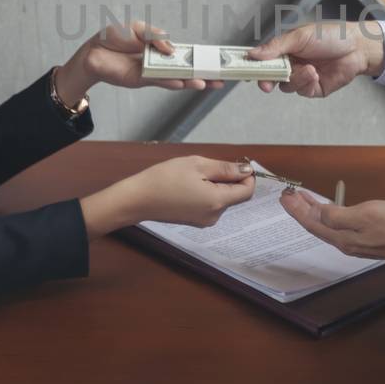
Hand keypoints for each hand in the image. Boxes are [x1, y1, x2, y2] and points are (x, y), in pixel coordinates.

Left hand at [57, 21, 225, 103]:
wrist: (93, 50)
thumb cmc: (114, 37)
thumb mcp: (139, 28)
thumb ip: (157, 37)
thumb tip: (173, 49)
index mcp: (160, 48)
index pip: (185, 55)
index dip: (200, 59)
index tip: (217, 62)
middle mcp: (159, 62)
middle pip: (185, 70)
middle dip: (203, 75)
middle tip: (221, 79)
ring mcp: (151, 72)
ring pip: (176, 79)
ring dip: (192, 82)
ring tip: (207, 84)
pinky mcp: (141, 80)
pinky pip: (160, 81)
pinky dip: (172, 82)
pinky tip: (185, 84)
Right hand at [80, 156, 254, 236]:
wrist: (137, 199)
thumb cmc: (165, 178)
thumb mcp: (197, 165)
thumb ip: (225, 168)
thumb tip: (247, 171)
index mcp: (217, 202)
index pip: (247, 191)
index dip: (246, 176)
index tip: (235, 162)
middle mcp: (214, 216)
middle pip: (235, 196)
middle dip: (228, 179)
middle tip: (206, 166)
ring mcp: (204, 221)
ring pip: (222, 199)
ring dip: (216, 185)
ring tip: (193, 176)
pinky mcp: (194, 221)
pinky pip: (210, 205)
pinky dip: (206, 193)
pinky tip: (188, 185)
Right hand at [247, 21, 384, 96]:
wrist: (358, 47)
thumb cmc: (331, 35)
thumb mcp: (300, 36)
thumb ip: (276, 46)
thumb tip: (253, 53)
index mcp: (284, 49)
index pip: (262, 59)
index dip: (252, 65)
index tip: (243, 69)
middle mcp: (291, 64)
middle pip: (270, 77)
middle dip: (267, 80)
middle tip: (265, 83)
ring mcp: (301, 77)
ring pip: (286, 86)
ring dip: (295, 79)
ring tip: (309, 69)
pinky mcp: (313, 89)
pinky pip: (301, 91)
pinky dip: (306, 83)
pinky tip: (315, 74)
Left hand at [279, 193, 384, 276]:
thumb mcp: (364, 215)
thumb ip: (337, 215)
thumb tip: (318, 212)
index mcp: (342, 237)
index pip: (311, 222)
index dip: (296, 209)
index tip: (284, 196)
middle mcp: (345, 243)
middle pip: (316, 225)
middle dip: (301, 209)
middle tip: (290, 195)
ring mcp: (356, 243)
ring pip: (327, 226)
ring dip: (314, 212)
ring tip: (305, 199)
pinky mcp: (366, 240)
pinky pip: (338, 227)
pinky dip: (329, 215)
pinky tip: (331, 210)